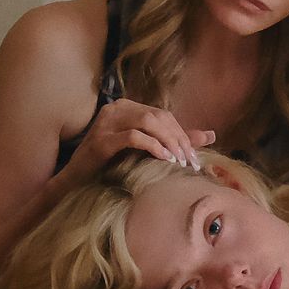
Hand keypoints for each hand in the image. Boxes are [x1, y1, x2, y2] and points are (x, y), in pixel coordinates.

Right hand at [60, 98, 214, 180]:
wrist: (77, 181)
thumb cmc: (112, 165)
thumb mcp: (146, 149)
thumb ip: (175, 140)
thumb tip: (211, 135)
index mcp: (126, 107)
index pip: (163, 114)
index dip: (182, 134)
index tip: (193, 158)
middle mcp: (115, 108)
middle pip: (158, 116)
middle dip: (179, 139)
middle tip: (190, 162)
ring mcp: (106, 122)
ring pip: (148, 122)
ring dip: (169, 142)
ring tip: (179, 162)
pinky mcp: (101, 140)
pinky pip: (133, 136)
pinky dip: (153, 146)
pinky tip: (164, 159)